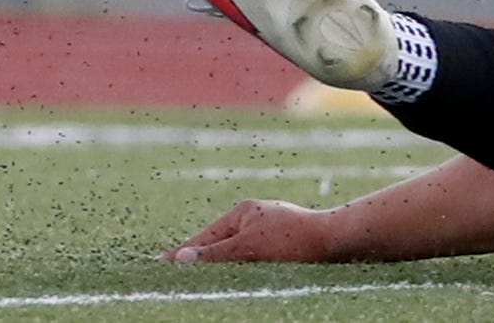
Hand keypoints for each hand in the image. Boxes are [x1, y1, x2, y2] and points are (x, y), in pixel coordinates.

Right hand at [166, 198, 336, 263]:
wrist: (334, 241)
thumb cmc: (294, 239)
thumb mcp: (249, 247)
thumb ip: (215, 254)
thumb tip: (181, 259)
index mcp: (243, 212)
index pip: (204, 239)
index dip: (183, 254)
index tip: (159, 265)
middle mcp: (252, 218)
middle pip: (216, 245)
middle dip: (197, 261)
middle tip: (170, 275)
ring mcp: (264, 232)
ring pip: (231, 254)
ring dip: (215, 266)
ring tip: (192, 280)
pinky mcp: (276, 246)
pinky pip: (246, 259)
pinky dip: (233, 268)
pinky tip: (227, 279)